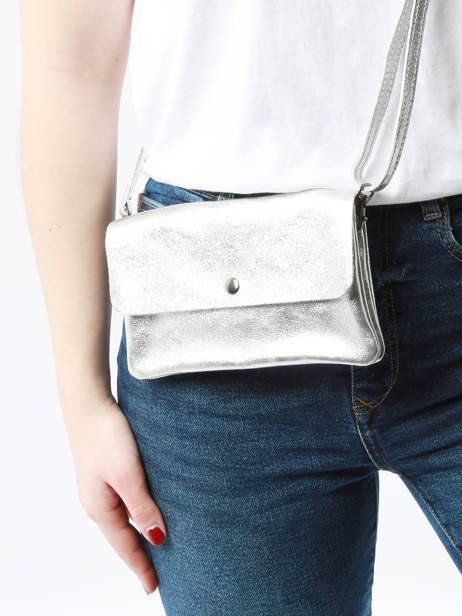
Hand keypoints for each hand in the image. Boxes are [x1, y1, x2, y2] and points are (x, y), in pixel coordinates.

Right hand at [63, 395, 165, 594]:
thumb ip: (142, 508)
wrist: (88, 403)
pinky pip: (121, 502)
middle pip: (121, 537)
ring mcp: (98, 487)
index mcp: (101, 508)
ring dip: (137, 534)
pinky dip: (134, 514)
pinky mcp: (103, 471)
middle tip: (155, 574)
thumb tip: (156, 538)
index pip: (125, 547)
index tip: (153, 587)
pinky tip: (143, 511)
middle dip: (138, 555)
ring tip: (153, 547)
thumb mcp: (128, 475)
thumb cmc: (107, 437)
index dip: (141, 567)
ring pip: (121, 519)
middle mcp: (97, 502)